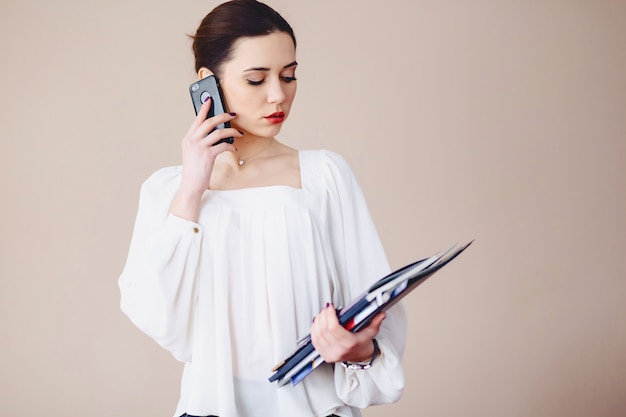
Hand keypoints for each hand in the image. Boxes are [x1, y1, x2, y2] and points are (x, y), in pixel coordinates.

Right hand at [170, 98, 240, 220]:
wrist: (191, 185)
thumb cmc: (195, 170)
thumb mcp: (193, 153)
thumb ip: (201, 141)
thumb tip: (216, 132)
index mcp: (188, 138)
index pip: (197, 119)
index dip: (204, 108)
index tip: (210, 99)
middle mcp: (192, 140)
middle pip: (209, 122)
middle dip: (223, 116)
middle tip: (232, 114)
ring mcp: (199, 147)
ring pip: (218, 132)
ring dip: (231, 131)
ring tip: (239, 132)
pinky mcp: (207, 155)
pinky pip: (223, 145)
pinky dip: (230, 145)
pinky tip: (233, 147)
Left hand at [310, 303, 384, 363]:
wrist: (360, 357)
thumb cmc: (363, 344)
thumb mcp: (371, 332)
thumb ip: (375, 321)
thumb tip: (381, 313)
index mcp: (349, 344)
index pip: (334, 328)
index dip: (329, 315)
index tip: (330, 307)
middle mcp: (338, 350)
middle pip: (324, 330)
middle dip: (323, 316)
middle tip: (326, 309)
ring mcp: (330, 354)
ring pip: (318, 335)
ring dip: (318, 322)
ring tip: (321, 314)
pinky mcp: (325, 356)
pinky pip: (315, 342)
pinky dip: (314, 331)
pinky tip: (317, 323)